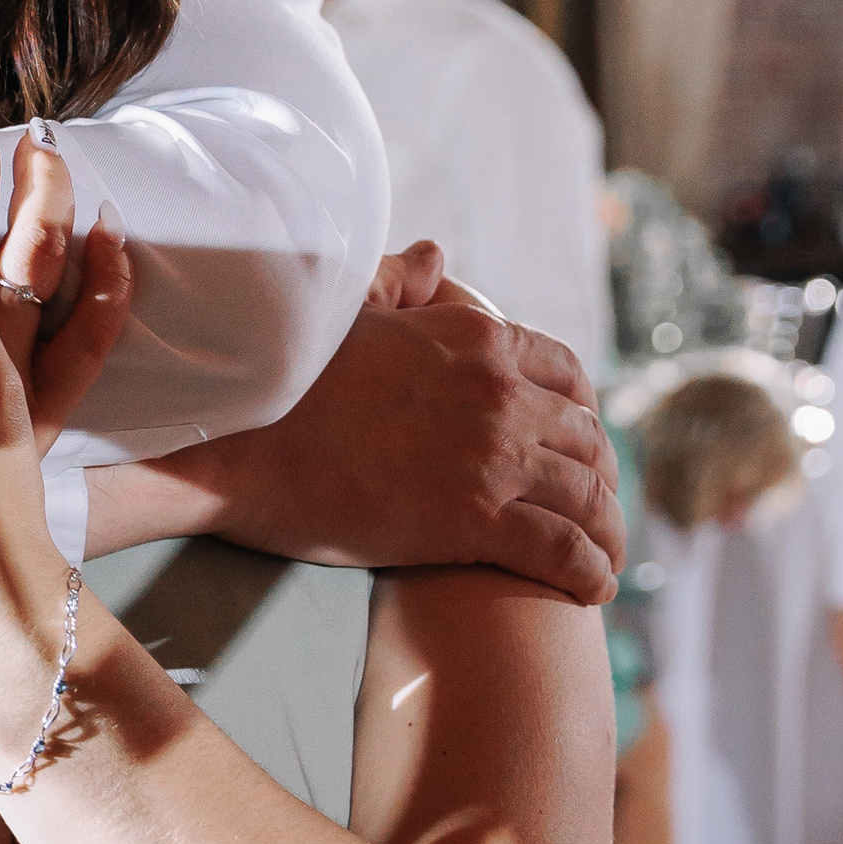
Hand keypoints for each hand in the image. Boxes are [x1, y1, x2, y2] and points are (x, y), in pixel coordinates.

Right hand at [178, 262, 622, 600]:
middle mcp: (500, 393)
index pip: (565, 371)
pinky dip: (588, 571)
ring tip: (604, 559)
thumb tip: (432, 255)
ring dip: (607, 531)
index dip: (583, 411)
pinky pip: (561, 548)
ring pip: (587, 495)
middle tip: (596, 509)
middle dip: (601, 476)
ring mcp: (493, 457)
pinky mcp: (474, 520)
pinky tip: (593, 588)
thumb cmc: (277, 385)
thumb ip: (396, 282)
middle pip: (587, 436)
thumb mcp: (344, 310)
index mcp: (475, 338)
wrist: (235, 447)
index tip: (579, 442)